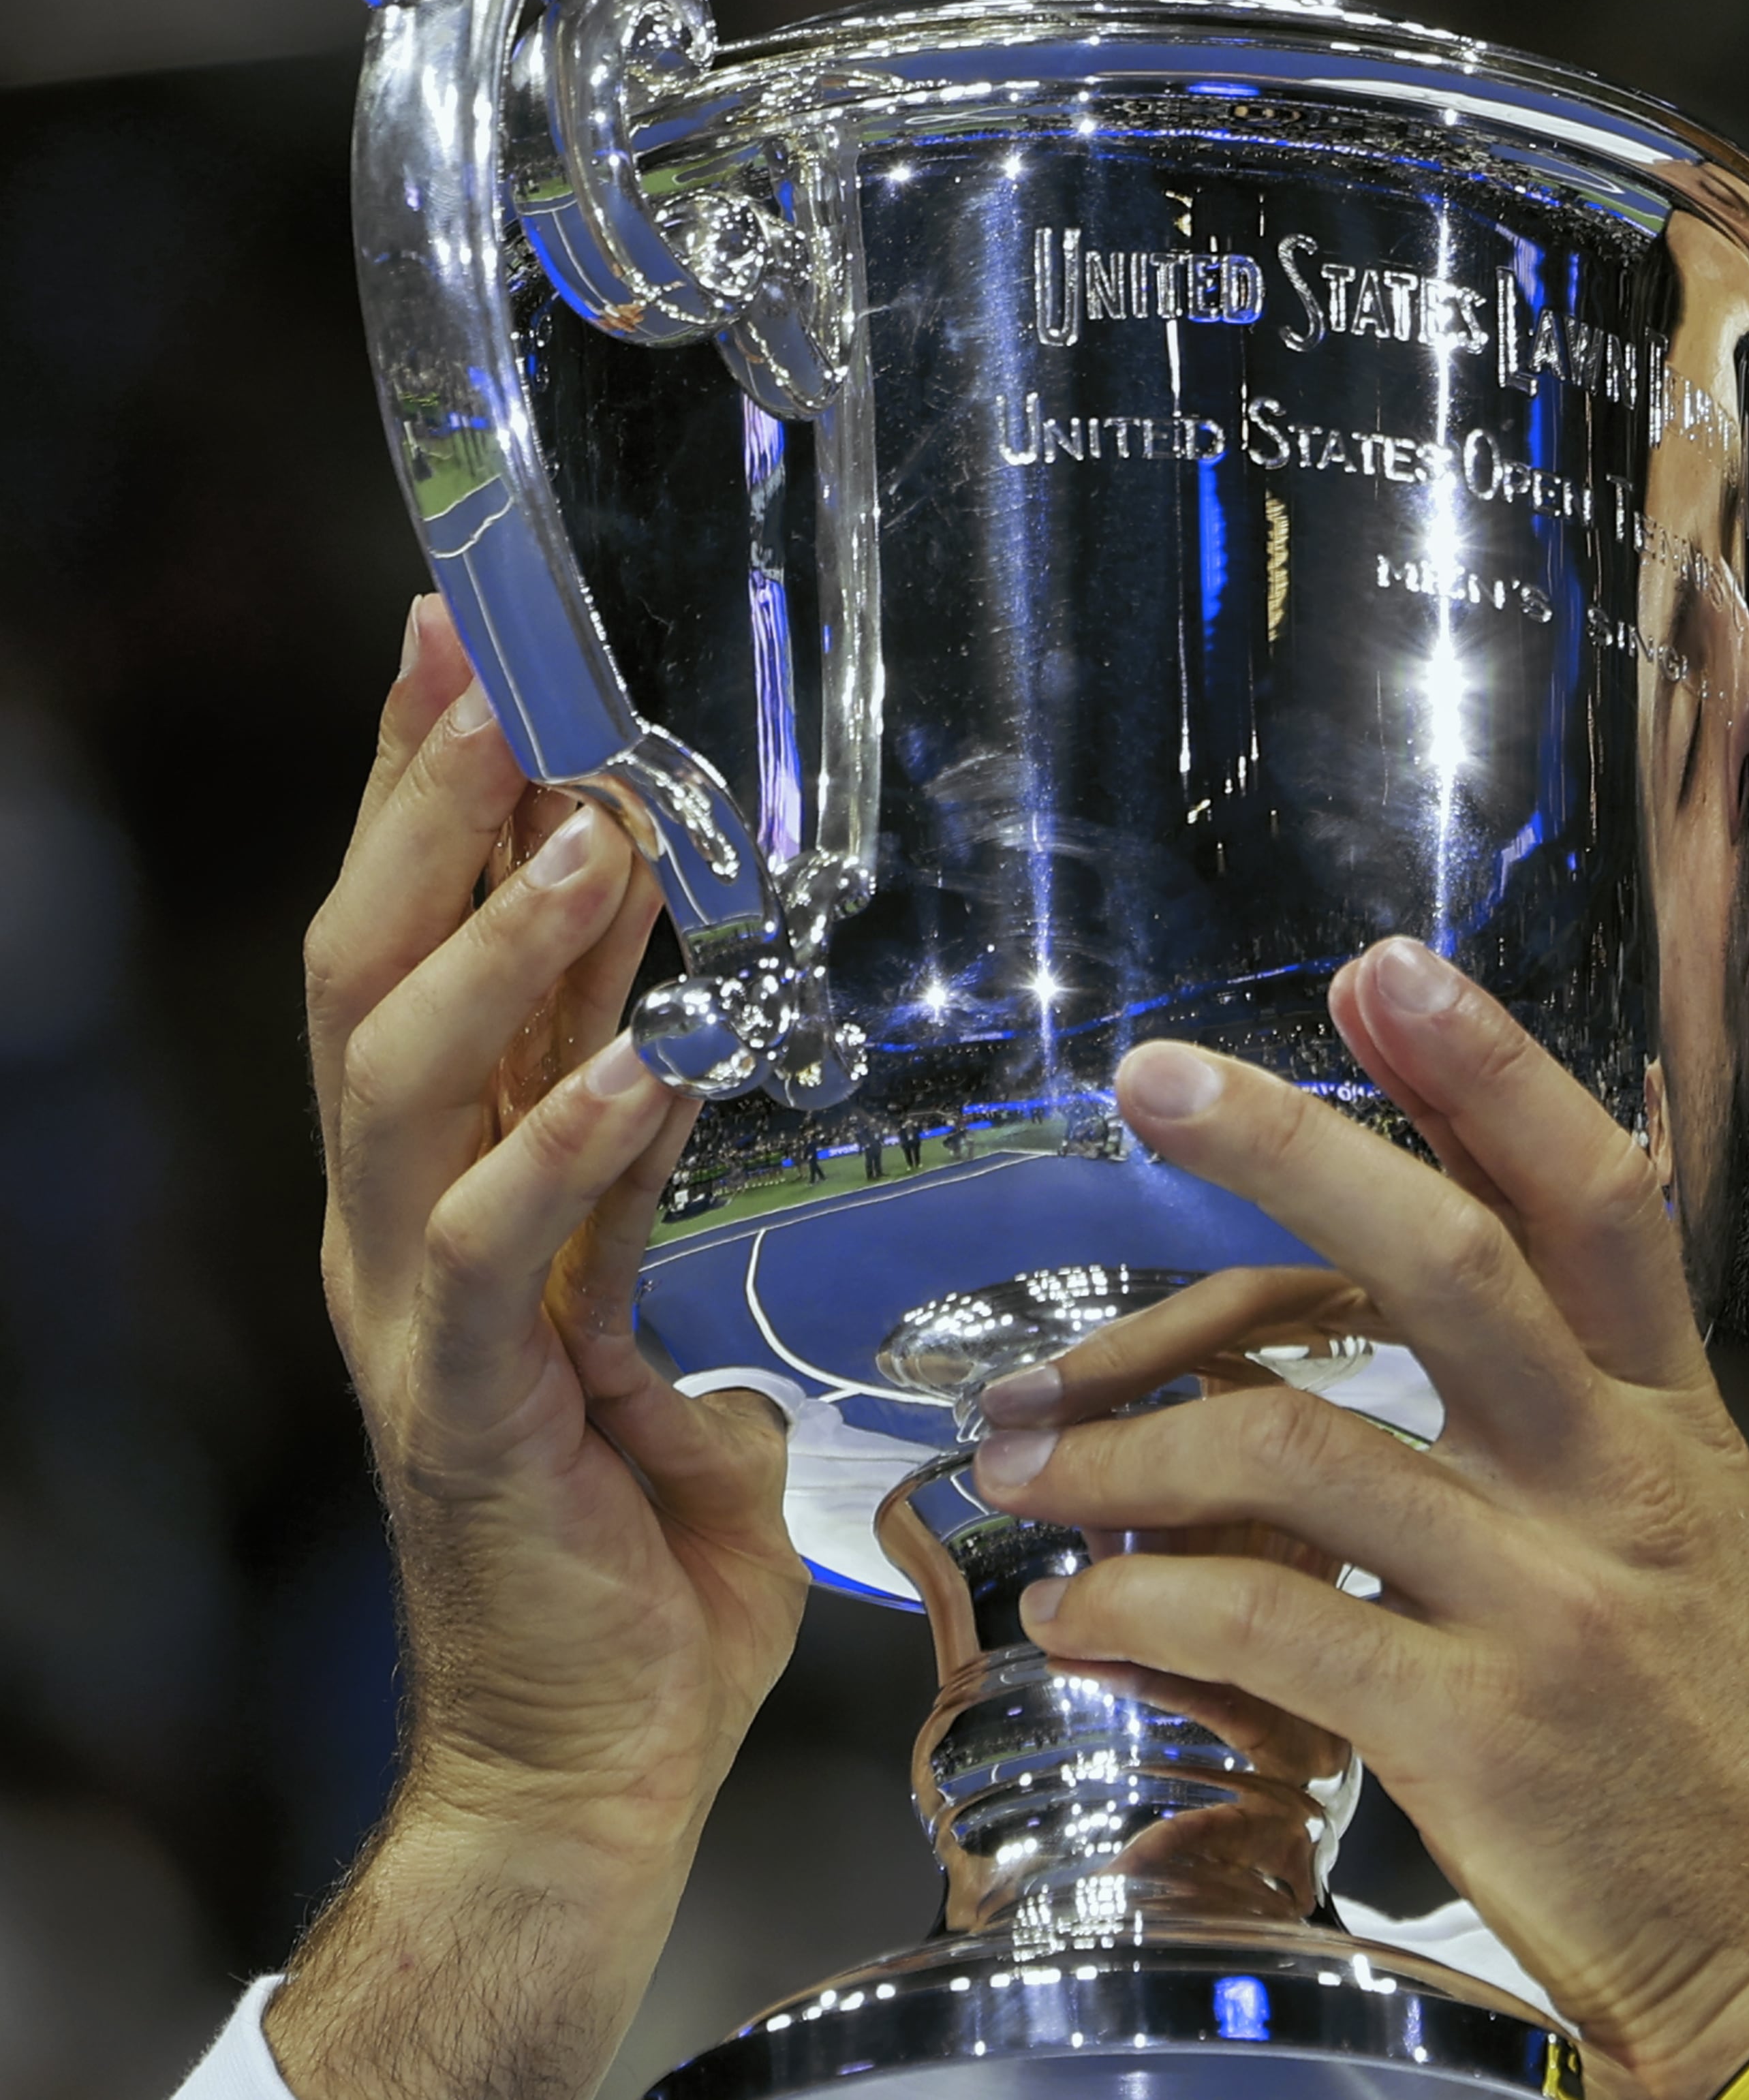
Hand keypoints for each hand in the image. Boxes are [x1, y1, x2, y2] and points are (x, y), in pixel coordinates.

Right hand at [267, 598, 806, 2099]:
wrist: (589, 1764)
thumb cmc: (635, 1565)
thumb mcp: (661, 1342)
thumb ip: (651, 1228)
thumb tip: (700, 1115)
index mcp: (451, 1202)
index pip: (426, 962)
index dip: (439, 809)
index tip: (478, 659)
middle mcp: (400, 1233)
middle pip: (373, 975)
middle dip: (426, 812)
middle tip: (493, 669)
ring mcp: (414, 1317)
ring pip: (402, 1080)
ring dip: (500, 946)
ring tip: (587, 835)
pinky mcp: (462, 1409)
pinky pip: (496, 1246)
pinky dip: (568, 1139)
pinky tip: (650, 1056)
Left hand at [970, 935, 1748, 2098]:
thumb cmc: (1731, 1747)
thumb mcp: (1692, 1540)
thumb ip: (1585, 1413)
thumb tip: (1456, 1288)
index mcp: (1673, 1425)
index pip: (1596, 1200)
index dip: (1490, 1071)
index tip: (1382, 973)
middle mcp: (1614, 1483)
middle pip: (1451, 1264)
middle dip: (1296, 1151)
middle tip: (1159, 1081)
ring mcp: (1545, 1603)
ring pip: (1306, 1448)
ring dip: (1126, 1440)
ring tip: (1019, 1454)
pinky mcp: (1476, 1733)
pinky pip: (1270, 1625)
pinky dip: (1145, 1604)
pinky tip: (1079, 1614)